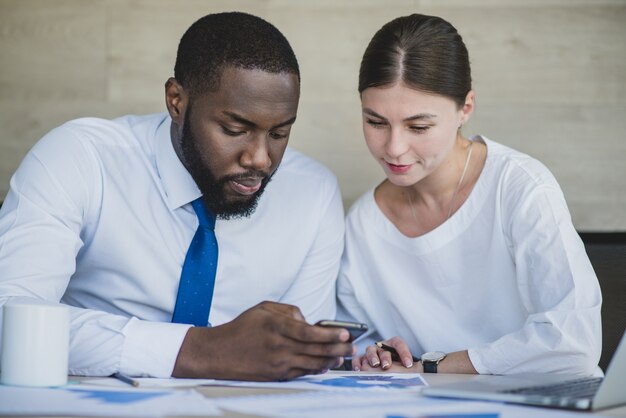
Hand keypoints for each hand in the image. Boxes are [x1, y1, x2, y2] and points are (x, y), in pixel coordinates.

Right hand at [172, 301, 354, 380]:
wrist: (219, 352)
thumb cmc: (243, 327)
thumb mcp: (263, 309)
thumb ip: (289, 311)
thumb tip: (309, 321)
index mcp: (276, 326)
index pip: (309, 332)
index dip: (330, 334)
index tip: (345, 333)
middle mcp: (279, 346)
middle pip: (315, 350)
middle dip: (338, 348)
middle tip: (352, 346)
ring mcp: (278, 363)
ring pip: (312, 364)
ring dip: (331, 360)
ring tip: (344, 356)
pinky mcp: (276, 375)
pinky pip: (302, 373)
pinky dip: (316, 370)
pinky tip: (326, 365)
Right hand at [352, 336, 416, 370]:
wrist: (390, 370)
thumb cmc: (399, 366)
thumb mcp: (408, 365)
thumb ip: (414, 365)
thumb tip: (422, 368)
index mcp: (394, 344)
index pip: (399, 344)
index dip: (404, 353)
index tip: (408, 364)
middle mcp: (382, 346)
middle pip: (383, 348)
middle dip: (385, 357)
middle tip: (387, 366)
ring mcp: (372, 352)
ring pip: (370, 350)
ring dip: (372, 357)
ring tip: (375, 365)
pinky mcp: (362, 359)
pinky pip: (358, 358)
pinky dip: (358, 363)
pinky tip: (359, 369)